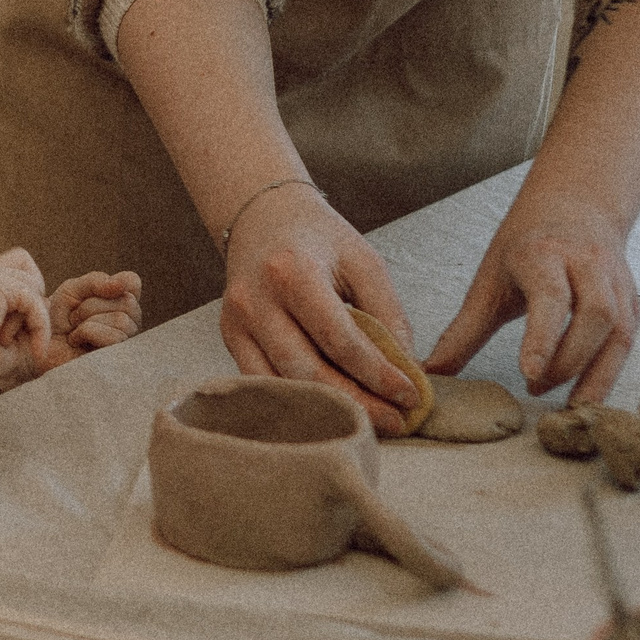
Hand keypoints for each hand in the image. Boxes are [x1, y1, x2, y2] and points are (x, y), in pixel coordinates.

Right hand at [0, 247, 51, 384]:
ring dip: (32, 320)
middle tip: (20, 333)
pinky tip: (33, 350)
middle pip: (27, 265)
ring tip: (8, 343)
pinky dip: (40, 328)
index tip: (19, 334)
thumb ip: (27, 321)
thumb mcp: (8, 339)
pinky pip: (34, 301)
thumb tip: (51, 308)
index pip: (17, 269)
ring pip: (34, 286)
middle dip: (33, 299)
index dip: (28, 294)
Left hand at [49, 269, 142, 354]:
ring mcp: (127, 343)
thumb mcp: (72, 290)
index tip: (86, 295)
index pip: (132, 281)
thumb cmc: (58, 317)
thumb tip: (123, 284)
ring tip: (74, 330)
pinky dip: (87, 333)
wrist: (39, 345)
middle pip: (127, 301)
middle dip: (90, 306)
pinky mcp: (118, 360)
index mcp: (122, 302)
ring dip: (87, 320)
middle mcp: (131, 322)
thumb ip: (97, 282)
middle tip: (73, 317)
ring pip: (121, 319)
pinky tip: (76, 341)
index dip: (112, 283)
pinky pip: (114, 337)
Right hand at [218, 182, 421, 434]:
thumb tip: (407, 372)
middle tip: (396, 422)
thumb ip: (388, 315)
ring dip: (330, 409)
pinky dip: (298, 400)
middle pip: (307, 371)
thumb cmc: (319, 238)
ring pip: (282, 384)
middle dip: (358, 403)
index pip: (340, 340)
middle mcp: (255, 300)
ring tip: (370, 421)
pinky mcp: (229, 337)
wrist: (263, 217)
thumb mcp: (364, 263)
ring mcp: (236, 322)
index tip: (410, 396)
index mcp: (291, 273)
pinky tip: (329, 409)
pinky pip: (262, 382)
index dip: (378, 375)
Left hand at [427, 183, 639, 402]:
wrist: (574, 212)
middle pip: (595, 315)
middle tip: (535, 389)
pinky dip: (609, 372)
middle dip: (568, 360)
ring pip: (619, 331)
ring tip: (566, 405)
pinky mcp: (633, 304)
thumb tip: (431, 372)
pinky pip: (628, 342)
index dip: (543, 337)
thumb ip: (462, 331)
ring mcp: (617, 284)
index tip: (529, 373)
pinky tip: (586, 395)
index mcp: (544, 254)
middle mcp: (588, 265)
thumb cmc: (525, 251)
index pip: (551, 297)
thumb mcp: (488, 283)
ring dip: (596, 375)